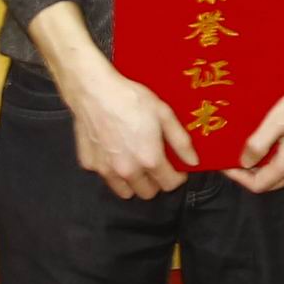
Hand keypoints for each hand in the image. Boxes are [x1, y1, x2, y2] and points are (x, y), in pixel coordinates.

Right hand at [32, 4, 194, 199]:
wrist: (94, 91)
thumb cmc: (131, 99)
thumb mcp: (164, 114)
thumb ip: (181, 141)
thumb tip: (193, 162)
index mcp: (149, 160)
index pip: (169, 185)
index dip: (177, 177)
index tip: (176, 169)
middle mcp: (127, 171)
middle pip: (147, 193)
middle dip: (155, 182)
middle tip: (155, 164)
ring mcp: (106, 170)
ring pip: (125, 191)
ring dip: (133, 182)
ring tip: (135, 162)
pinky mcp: (89, 165)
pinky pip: (105, 176)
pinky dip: (111, 170)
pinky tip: (114, 151)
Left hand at [229, 84, 283, 193]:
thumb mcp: (277, 119)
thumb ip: (258, 143)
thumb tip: (244, 162)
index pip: (258, 185)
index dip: (239, 178)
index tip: (227, 164)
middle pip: (269, 184)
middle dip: (249, 174)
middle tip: (235, 157)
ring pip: (280, 179)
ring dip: (264, 170)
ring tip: (252, 151)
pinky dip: (278, 166)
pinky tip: (272, 149)